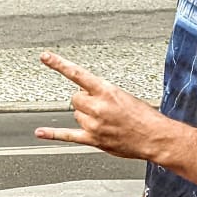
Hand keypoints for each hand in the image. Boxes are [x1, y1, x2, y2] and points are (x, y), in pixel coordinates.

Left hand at [34, 52, 166, 160]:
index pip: (77, 74)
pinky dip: (52, 134)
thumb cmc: (145, 117)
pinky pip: (68, 136)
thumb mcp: (124, 96)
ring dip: (86, 117)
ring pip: (76, 116)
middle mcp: (98, 106)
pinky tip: (40, 132)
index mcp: (106, 91)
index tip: (45, 57)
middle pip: (75, 98)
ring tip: (105, 122)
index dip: (59, 64)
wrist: (155, 137)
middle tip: (102, 107)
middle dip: (85, 101)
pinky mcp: (93, 139)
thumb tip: (88, 97)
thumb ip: (103, 95)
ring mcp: (94, 124)